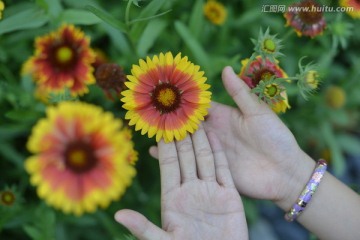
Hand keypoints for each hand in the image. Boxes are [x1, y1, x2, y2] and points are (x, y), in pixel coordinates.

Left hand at [115, 124, 247, 239]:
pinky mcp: (230, 196)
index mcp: (172, 198)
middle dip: (181, 135)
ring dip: (200, 139)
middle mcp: (190, 190)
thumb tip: (118, 215)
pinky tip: (214, 137)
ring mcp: (210, 191)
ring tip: (196, 118)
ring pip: (204, 159)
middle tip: (177, 112)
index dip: (164, 145)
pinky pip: (224, 170)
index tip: (159, 125)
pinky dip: (219, 153)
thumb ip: (143, 228)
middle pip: (185, 157)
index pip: (167, 165)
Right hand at [150, 66, 314, 204]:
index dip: (182, 99)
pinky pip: (188, 162)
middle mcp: (212, 133)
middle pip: (186, 124)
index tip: (164, 91)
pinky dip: (171, 158)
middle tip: (147, 111)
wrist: (286, 172)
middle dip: (169, 118)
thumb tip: (225, 68)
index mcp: (223, 117)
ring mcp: (210, 152)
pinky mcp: (210, 169)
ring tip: (147, 130)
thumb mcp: (259, 112)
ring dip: (167, 137)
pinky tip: (155, 153)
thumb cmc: (276, 138)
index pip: (197, 106)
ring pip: (183, 143)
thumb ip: (240, 93)